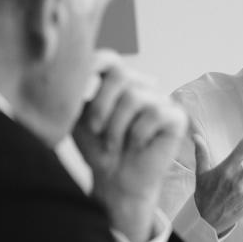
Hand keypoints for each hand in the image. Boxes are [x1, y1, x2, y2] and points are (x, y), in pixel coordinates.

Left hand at [73, 49, 187, 241]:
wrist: (116, 181)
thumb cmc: (98, 149)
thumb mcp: (79, 118)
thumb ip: (76, 93)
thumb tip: (66, 72)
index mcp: (119, 83)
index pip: (110, 59)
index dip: (93, 64)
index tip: (78, 82)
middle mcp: (142, 86)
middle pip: (121, 75)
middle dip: (101, 105)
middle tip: (95, 129)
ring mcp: (161, 100)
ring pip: (134, 97)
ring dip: (116, 127)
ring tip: (113, 145)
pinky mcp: (176, 118)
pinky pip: (154, 114)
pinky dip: (138, 134)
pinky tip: (137, 146)